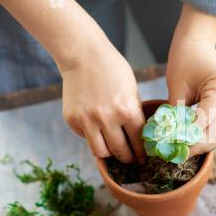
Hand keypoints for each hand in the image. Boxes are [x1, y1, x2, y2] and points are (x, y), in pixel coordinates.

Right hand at [62, 43, 145, 163]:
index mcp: (127, 110)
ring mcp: (87, 120)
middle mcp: (106, 118)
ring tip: (114, 151)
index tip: (143, 157)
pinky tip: (98, 129)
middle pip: (120, 151)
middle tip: (131, 160)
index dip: (142, 152)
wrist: (82, 55)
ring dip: (109, 154)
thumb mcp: (132, 89)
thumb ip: (134, 112)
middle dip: (128, 158)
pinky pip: (85, 138)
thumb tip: (139, 134)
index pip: (138, 140)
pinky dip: (93, 137)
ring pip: (100, 152)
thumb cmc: (111, 69)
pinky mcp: (72, 120)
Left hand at [166, 4, 215, 156]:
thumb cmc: (184, 60)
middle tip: (180, 153)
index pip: (207, 120)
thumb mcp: (177, 87)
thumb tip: (171, 140)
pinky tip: (195, 140)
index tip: (174, 146)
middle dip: (199, 145)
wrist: (197, 44)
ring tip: (186, 149)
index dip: (191, 136)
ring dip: (206, 144)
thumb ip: (177, 114)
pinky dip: (210, 136)